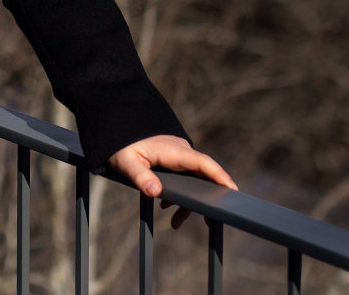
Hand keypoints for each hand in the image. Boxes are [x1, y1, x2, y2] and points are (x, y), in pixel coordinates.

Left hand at [107, 135, 236, 229]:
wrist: (116, 125)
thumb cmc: (121, 144)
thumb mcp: (126, 162)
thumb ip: (141, 177)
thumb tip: (155, 192)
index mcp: (174, 150)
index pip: (203, 163)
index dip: (219, 176)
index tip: (232, 190)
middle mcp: (180, 151)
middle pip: (202, 176)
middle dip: (207, 198)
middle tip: (209, 221)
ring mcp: (177, 154)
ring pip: (191, 180)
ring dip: (186, 201)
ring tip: (175, 224)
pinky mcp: (172, 158)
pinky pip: (182, 178)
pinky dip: (178, 194)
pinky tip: (167, 208)